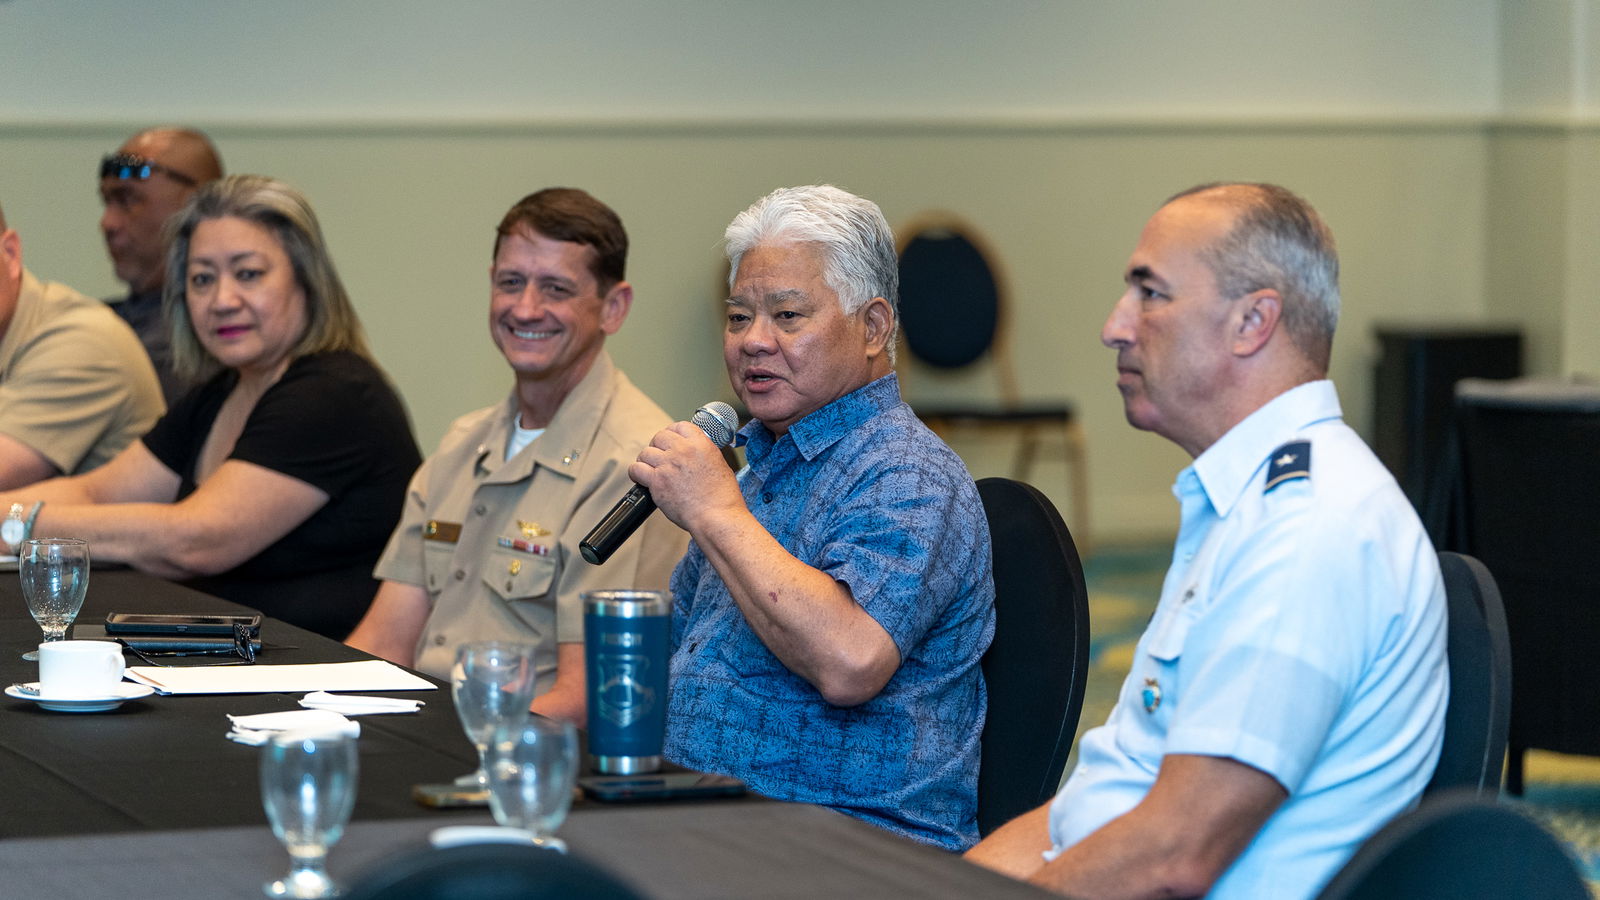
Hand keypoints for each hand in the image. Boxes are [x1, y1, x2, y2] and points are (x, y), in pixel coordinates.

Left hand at [629, 422, 743, 534]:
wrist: (716, 517)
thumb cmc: (722, 498)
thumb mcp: (719, 465)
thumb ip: (703, 453)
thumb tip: (692, 452)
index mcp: (701, 444)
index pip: (679, 426)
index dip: (672, 433)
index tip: (670, 442)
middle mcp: (683, 450)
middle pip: (659, 437)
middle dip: (658, 447)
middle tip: (660, 458)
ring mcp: (668, 465)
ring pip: (645, 453)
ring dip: (647, 461)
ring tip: (651, 470)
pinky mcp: (657, 482)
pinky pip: (636, 469)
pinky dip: (636, 473)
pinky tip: (642, 478)